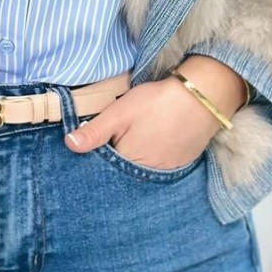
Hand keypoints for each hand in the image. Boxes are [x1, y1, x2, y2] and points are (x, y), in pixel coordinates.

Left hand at [64, 76, 219, 168]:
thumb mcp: (120, 112)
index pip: (105, 167)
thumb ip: (95, 131)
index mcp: (128, 161)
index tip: (100, 142)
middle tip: (122, 135)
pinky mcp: (181, 163)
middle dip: (117, 158)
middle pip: (124, 171)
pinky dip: (154, 156)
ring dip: (136, 158)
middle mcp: (147, 173)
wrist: (201, 98)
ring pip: (142, 169)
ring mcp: (167, 170)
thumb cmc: (157, 103)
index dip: (100, 153)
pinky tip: (154, 141)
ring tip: (139, 137)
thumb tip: (70, 145)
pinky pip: (161, 166)